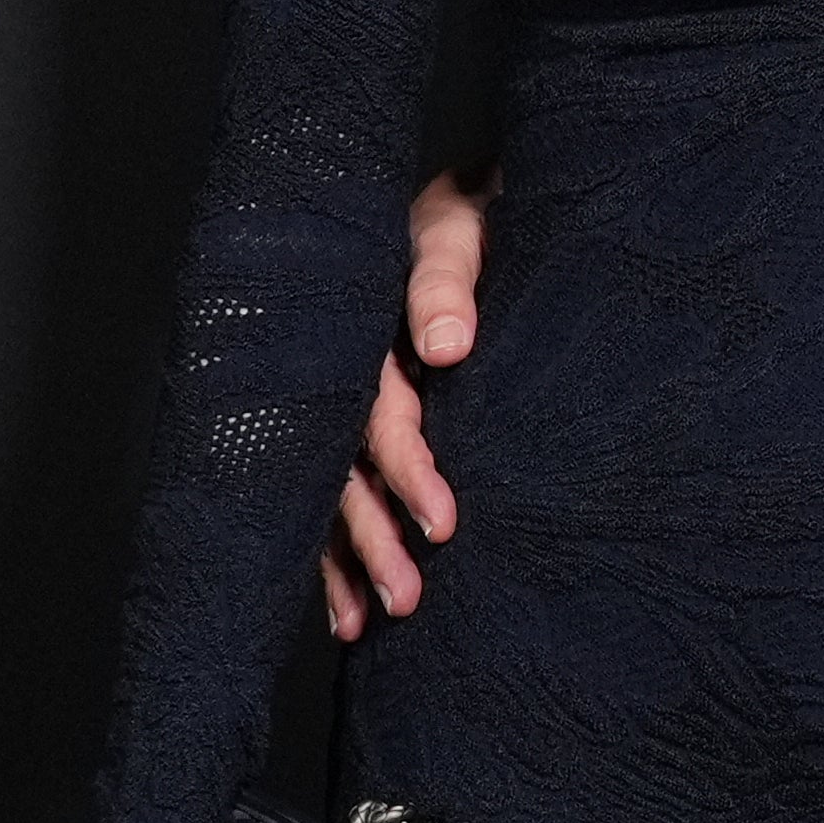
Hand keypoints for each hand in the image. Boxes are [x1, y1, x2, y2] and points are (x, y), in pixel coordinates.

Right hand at [319, 170, 482, 641]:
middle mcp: (347, 369)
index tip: (444, 525)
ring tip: (367, 626)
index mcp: (363, 326)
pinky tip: (344, 608)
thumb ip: (448, 278)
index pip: (377, 411)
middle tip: (406, 597)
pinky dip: (340, 548)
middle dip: (371, 535)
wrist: (487, 196)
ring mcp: (351, 395)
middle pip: (345, 464)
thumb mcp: (464, 224)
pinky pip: (344, 486)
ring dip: (348, 556)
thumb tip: (442, 347)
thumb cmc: (481, 209)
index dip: (406, 468)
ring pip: (336, 486)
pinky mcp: (368, 414)